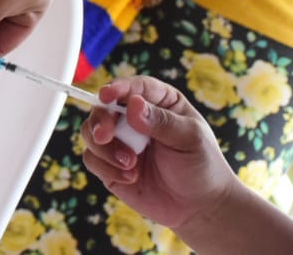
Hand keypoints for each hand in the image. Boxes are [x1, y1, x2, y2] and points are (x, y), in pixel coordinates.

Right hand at [80, 76, 236, 231]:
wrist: (199, 206)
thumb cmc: (201, 165)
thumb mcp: (190, 138)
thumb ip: (161, 121)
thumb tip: (133, 104)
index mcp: (159, 101)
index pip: (134, 87)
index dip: (117, 88)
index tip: (106, 96)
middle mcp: (134, 117)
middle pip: (104, 107)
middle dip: (101, 121)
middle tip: (105, 136)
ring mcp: (120, 140)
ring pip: (91, 132)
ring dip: (105, 149)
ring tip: (130, 164)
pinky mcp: (110, 164)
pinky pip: (92, 158)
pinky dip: (106, 168)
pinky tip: (130, 177)